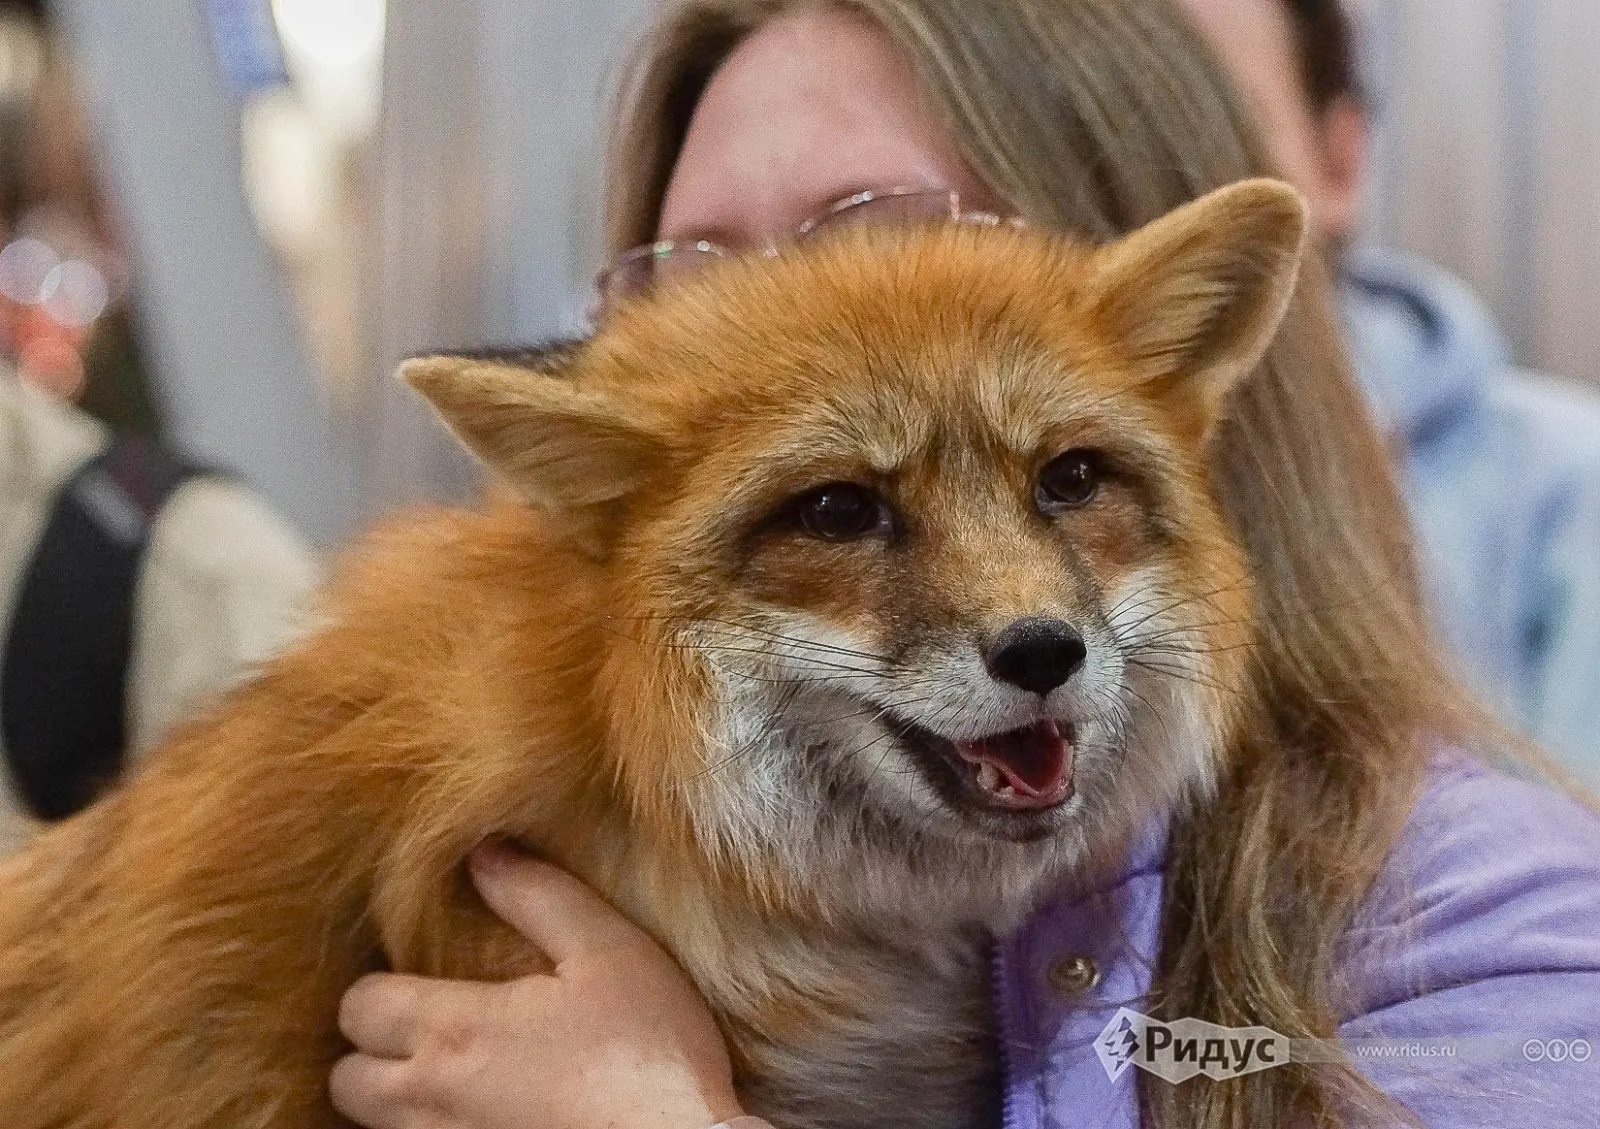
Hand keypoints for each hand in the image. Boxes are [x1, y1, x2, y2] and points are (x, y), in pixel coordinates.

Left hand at [331, 844, 744, 1128]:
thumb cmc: (649, 1054)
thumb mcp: (609, 952)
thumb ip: (541, 897)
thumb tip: (484, 854)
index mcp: (455, 1030)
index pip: (359, 1007)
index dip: (379, 991)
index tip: (421, 983)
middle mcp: (430, 1100)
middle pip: (346, 1081)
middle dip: (371, 1054)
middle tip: (425, 1036)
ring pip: (378, 1126)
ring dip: (401, 1101)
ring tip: (458, 1078)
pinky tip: (485, 1115)